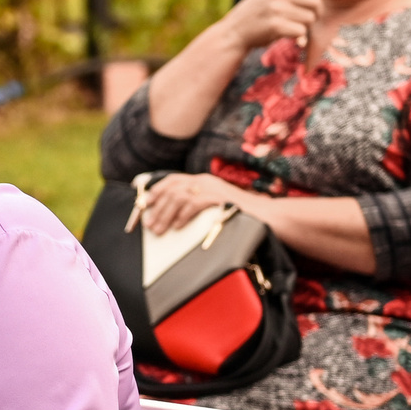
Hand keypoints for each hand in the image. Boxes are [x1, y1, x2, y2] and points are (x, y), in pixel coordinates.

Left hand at [137, 173, 264, 236]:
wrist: (266, 216)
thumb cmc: (239, 215)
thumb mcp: (213, 206)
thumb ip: (194, 206)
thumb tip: (171, 218)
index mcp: (203, 180)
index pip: (173, 180)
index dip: (156, 190)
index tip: (144, 203)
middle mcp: (205, 180)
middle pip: (172, 189)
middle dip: (157, 207)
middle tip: (149, 224)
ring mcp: (213, 188)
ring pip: (179, 197)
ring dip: (166, 214)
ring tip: (159, 229)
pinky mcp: (219, 198)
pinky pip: (194, 203)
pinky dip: (182, 215)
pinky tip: (177, 226)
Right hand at [221, 0, 331, 53]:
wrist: (234, 31)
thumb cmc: (258, 13)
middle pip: (315, 0)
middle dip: (317, 12)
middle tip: (309, 18)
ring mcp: (276, 8)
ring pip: (310, 17)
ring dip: (307, 26)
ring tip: (295, 27)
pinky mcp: (275, 25)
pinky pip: (302, 31)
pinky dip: (300, 36)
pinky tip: (291, 36)